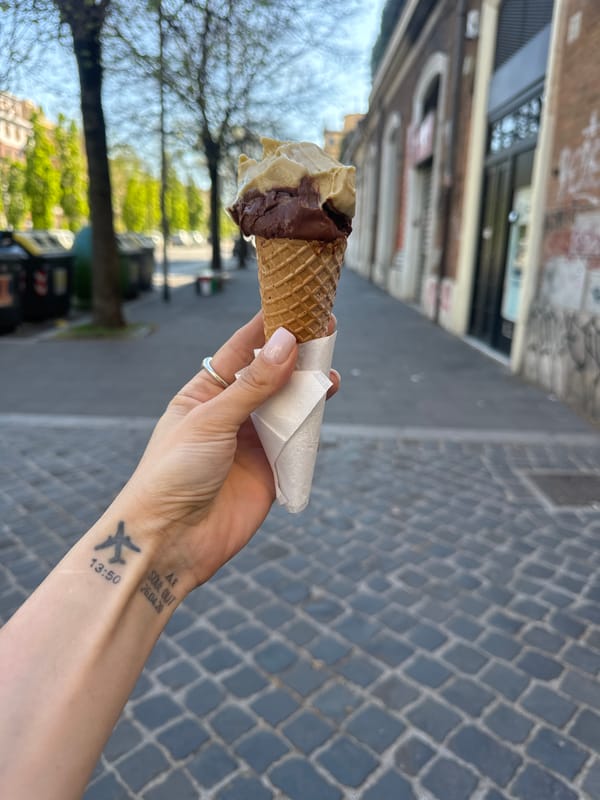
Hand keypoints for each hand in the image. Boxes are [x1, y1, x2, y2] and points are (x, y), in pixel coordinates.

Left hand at [120, 312, 339, 589]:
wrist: (172, 540)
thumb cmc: (173, 473)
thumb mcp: (210, 420)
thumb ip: (252, 385)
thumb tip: (286, 341)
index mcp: (205, 393)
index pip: (241, 349)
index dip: (268, 326)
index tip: (295, 301)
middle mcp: (231, 413)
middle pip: (271, 374)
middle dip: (296, 353)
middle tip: (325, 327)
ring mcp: (252, 441)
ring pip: (288, 404)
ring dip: (309, 385)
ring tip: (330, 366)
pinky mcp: (271, 468)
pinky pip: (298, 438)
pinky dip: (313, 420)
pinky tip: (326, 401)